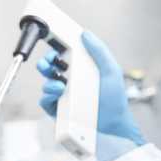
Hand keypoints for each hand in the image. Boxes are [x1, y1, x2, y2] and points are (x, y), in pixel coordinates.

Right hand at [36, 30, 145, 160]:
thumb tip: (86, 34)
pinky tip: (58, 95)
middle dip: (45, 62)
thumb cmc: (115, 102)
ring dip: (49, 81)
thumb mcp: (111, 71)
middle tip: (49, 63)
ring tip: (60, 85)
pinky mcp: (59, 111)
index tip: (53, 44)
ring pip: (46, 84)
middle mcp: (71, 83)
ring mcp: (64, 97)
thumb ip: (100, 51)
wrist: (114, 126)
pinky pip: (46, 101)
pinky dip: (47, 96)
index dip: (56, 50)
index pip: (64, 56)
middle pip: (50, 68)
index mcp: (82, 71)